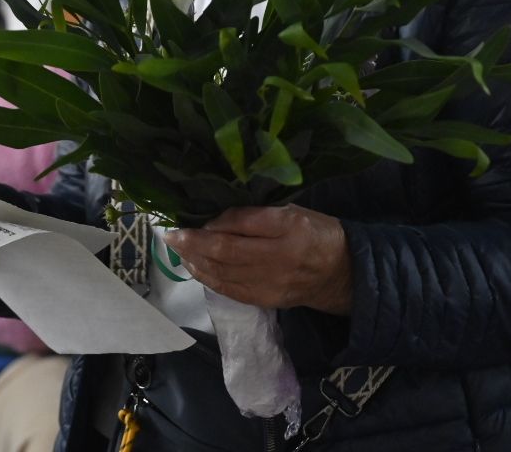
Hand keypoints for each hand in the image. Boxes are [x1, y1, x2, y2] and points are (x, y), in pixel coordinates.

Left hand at [166, 205, 351, 314]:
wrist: (341, 273)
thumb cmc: (316, 233)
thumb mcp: (294, 211)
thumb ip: (258, 216)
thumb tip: (218, 220)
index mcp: (289, 227)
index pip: (243, 222)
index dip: (214, 222)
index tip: (193, 220)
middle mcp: (279, 256)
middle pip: (227, 250)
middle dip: (193, 243)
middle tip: (169, 236)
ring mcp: (271, 283)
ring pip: (223, 272)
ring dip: (195, 261)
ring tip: (176, 251)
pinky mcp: (266, 300)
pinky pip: (230, 290)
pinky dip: (208, 279)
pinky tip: (194, 268)